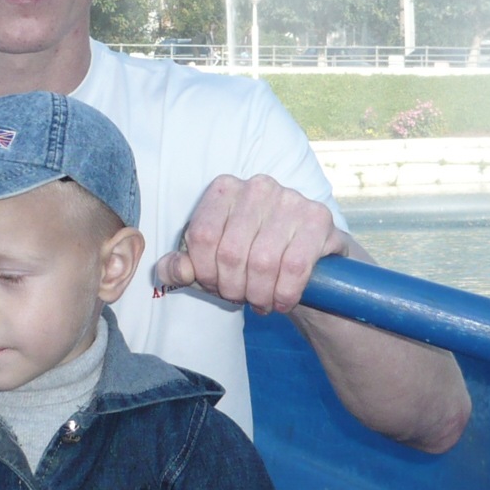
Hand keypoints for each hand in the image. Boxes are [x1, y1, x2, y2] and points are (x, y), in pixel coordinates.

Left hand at [155, 174, 347, 313]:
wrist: (310, 261)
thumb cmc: (253, 258)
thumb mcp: (213, 262)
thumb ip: (184, 266)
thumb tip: (170, 271)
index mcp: (225, 190)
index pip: (202, 236)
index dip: (205, 273)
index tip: (216, 287)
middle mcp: (257, 187)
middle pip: (231, 252)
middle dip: (234, 288)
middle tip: (243, 299)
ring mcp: (290, 198)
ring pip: (262, 261)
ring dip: (260, 294)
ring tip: (262, 301)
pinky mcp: (318, 217)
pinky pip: (294, 266)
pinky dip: (285, 292)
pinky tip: (283, 300)